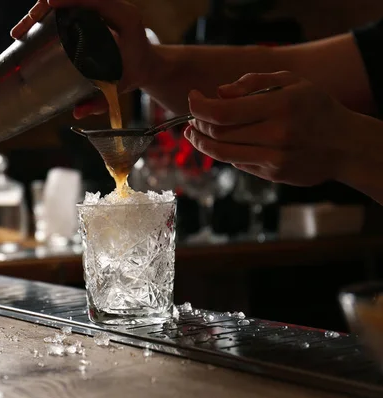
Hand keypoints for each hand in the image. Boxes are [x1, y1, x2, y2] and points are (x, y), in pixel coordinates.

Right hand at [10, 0, 156, 118]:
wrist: (145, 64)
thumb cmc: (134, 73)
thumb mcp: (120, 86)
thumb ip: (101, 101)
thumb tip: (76, 111)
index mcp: (124, 17)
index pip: (96, 0)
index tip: (50, 3)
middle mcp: (111, 8)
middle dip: (45, 6)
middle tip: (26, 25)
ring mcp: (98, 8)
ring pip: (67, 1)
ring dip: (41, 10)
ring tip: (21, 31)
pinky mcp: (89, 13)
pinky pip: (66, 7)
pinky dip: (46, 13)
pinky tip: (29, 27)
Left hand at [184, 71, 353, 186]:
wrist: (346, 145)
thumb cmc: (315, 107)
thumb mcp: (292, 82)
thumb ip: (253, 82)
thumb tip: (220, 93)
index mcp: (280, 106)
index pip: (223, 112)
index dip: (199, 106)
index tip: (192, 97)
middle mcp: (276, 134)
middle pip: (217, 133)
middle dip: (197, 123)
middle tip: (192, 116)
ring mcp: (274, 158)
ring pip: (222, 153)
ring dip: (201, 142)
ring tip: (194, 133)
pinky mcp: (273, 174)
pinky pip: (237, 163)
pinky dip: (224, 152)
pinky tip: (222, 143)